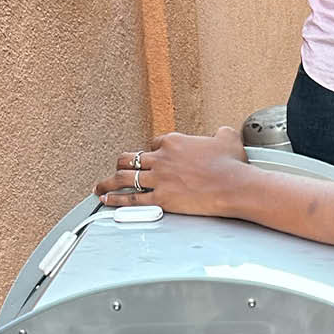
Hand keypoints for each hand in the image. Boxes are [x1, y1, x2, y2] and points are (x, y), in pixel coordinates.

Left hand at [94, 127, 249, 215]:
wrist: (232, 186)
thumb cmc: (232, 165)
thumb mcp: (228, 139)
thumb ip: (220, 134)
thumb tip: (222, 133)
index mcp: (175, 142)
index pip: (154, 143)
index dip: (152, 151)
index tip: (151, 157)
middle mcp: (162, 158)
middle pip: (132, 157)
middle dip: (122, 162)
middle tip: (118, 167)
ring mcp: (159, 179)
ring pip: (125, 176)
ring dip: (109, 181)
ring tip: (100, 186)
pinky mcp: (160, 198)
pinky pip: (132, 198)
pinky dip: (116, 199)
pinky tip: (108, 200)